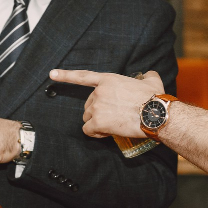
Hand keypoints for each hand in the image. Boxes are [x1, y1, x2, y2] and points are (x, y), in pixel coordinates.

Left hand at [49, 69, 163, 137]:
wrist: (155, 113)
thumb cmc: (155, 98)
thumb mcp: (152, 81)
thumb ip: (147, 76)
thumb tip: (149, 74)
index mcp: (108, 79)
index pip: (82, 76)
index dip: (65, 75)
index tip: (52, 74)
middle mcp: (99, 92)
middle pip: (88, 105)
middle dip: (98, 112)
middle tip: (115, 116)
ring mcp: (97, 107)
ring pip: (88, 118)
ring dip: (98, 123)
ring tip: (114, 124)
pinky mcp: (98, 122)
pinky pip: (88, 130)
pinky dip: (96, 134)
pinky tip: (107, 133)